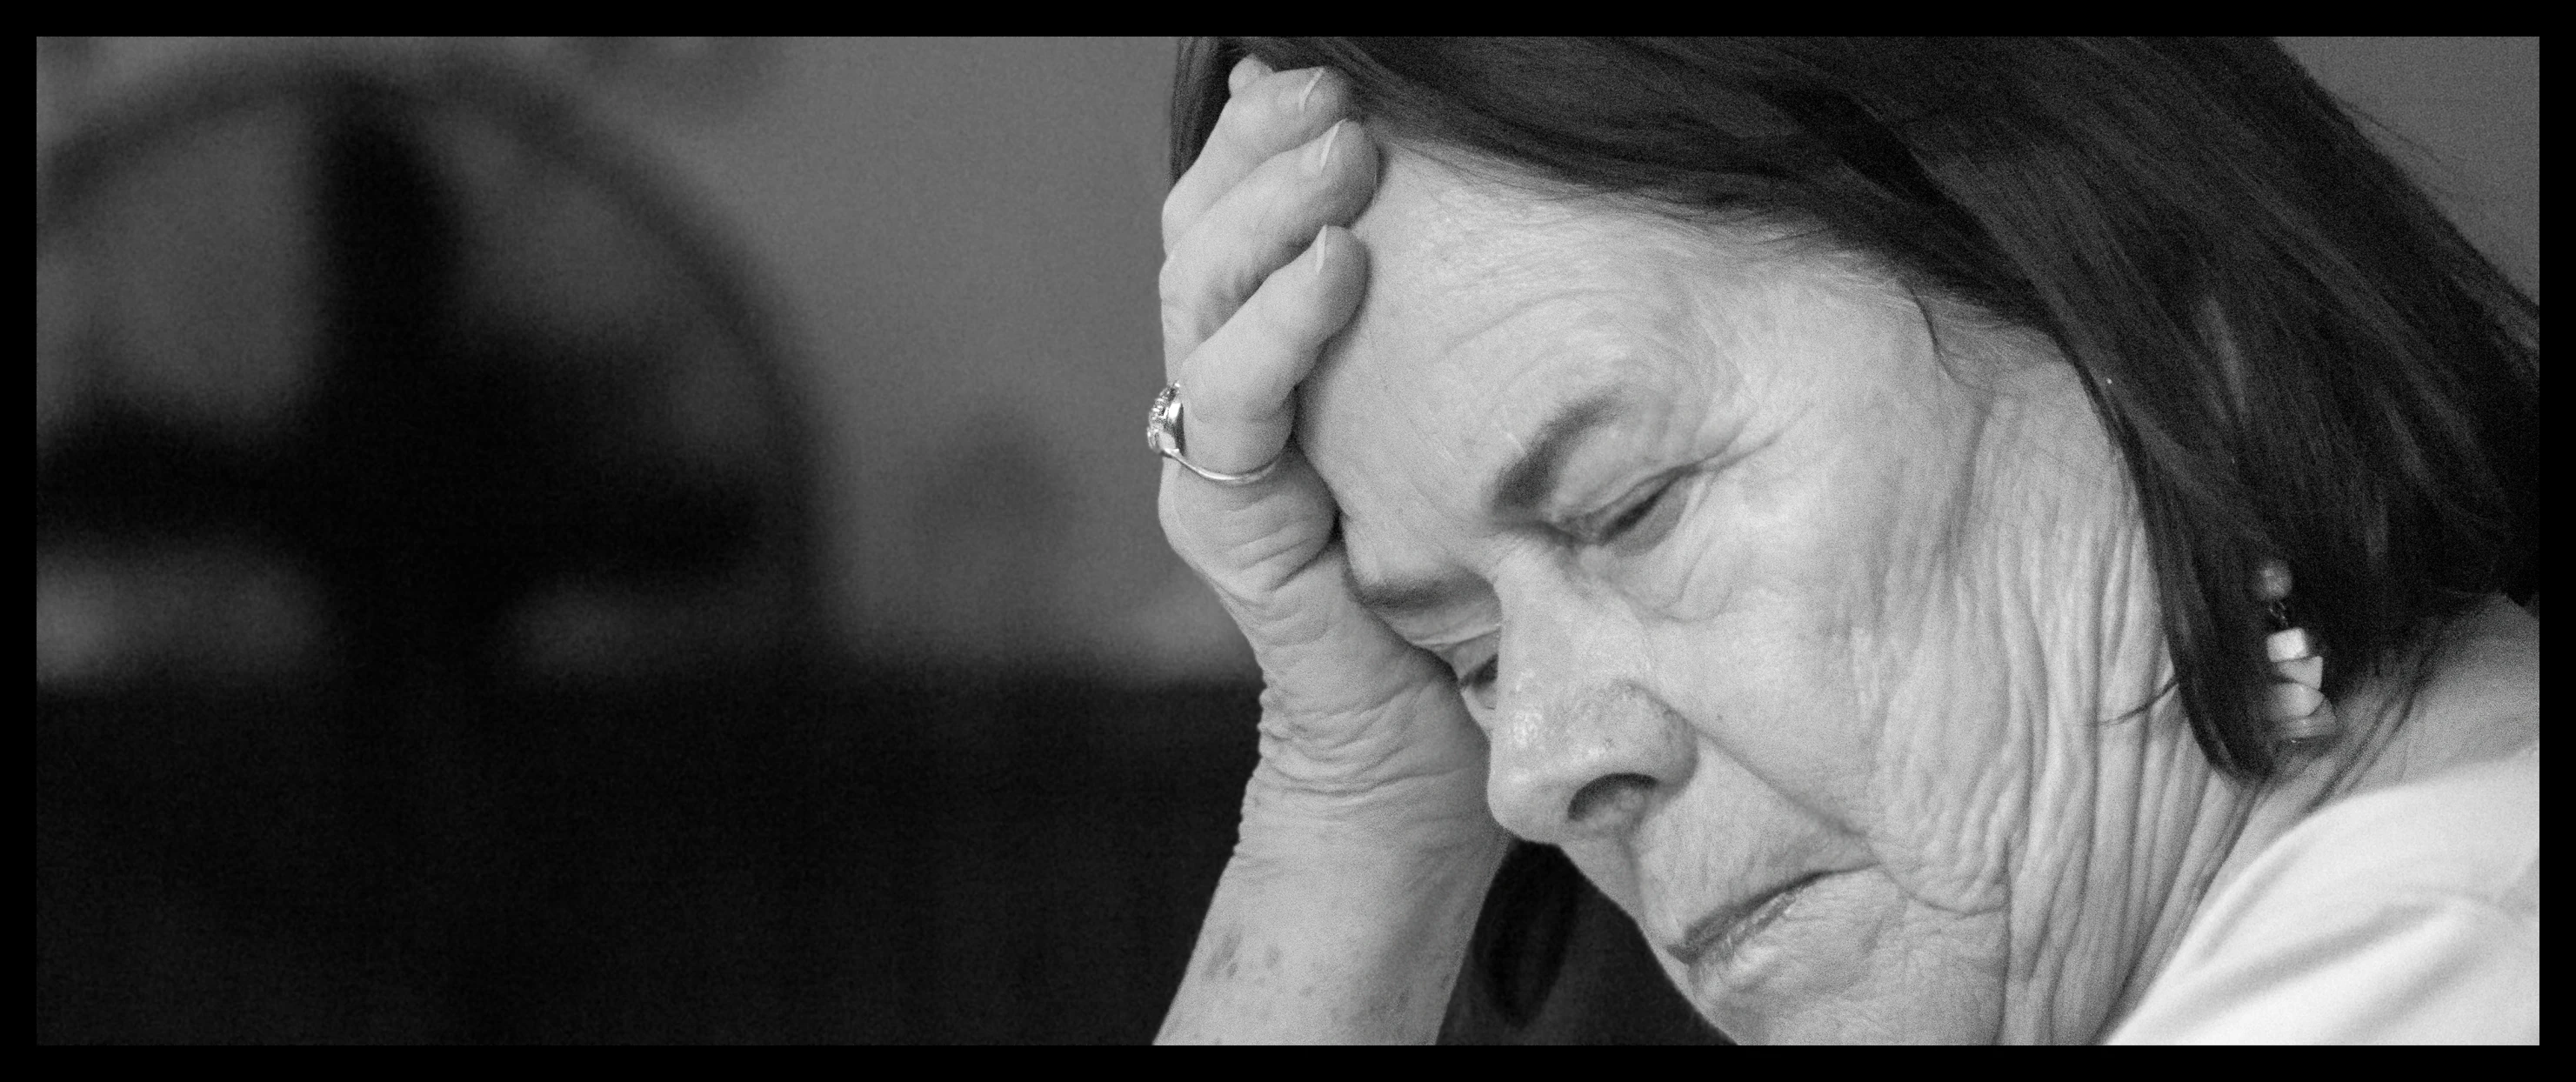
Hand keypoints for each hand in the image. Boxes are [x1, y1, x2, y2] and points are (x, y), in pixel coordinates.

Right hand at [1157, 58, 1498, 855]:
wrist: (1418, 780)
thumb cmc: (1461, 611)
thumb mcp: (1462, 447)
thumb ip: (1449, 356)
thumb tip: (1522, 233)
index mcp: (1272, 374)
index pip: (1236, 225)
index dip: (1260, 141)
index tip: (1323, 73)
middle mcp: (1222, 406)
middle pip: (1196, 237)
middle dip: (1257, 148)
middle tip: (1330, 90)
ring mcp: (1213, 465)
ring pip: (1196, 297)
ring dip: (1268, 208)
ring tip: (1346, 150)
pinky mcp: (1226, 528)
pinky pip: (1230, 404)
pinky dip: (1279, 326)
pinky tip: (1342, 264)